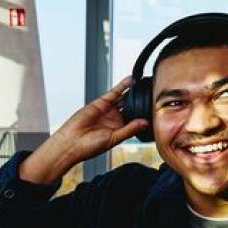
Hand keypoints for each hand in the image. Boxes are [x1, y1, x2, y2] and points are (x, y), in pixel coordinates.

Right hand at [21, 77, 148, 183]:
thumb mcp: (113, 139)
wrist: (71, 143)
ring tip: (145, 84)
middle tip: (154, 93)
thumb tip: (145, 123)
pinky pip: (113, 93)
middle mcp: (114, 119)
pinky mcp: (100, 103)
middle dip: (141, 101)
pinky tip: (131, 81)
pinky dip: (122, 86)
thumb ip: (129, 129)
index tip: (157, 108)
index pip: (136, 119)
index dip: (145, 114)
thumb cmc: (89, 147)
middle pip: (131, 107)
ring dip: (133, 92)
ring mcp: (108, 111)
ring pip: (124, 99)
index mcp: (119, 130)